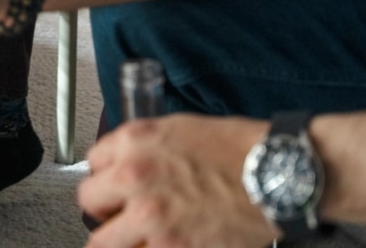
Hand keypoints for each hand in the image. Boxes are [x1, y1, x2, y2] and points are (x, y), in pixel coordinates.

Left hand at [80, 113, 274, 247]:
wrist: (275, 174)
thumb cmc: (238, 149)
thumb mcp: (178, 128)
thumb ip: (144, 147)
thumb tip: (126, 163)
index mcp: (134, 142)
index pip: (93, 162)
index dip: (107, 176)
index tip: (116, 187)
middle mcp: (134, 177)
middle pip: (90, 201)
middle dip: (105, 209)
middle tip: (120, 215)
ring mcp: (150, 217)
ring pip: (101, 242)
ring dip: (116, 240)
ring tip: (133, 238)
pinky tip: (162, 244)